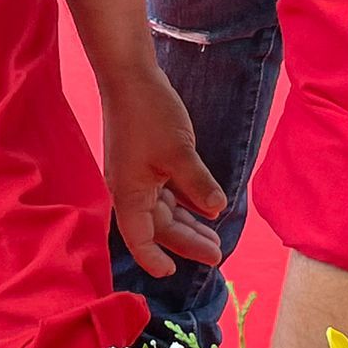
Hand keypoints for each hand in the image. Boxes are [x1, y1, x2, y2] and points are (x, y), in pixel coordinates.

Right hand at [99, 65, 226, 277]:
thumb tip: (217, 210)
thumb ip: (198, 184)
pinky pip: (165, 192)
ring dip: (188, 224)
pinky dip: (185, 202)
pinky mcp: (144, 161)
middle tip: (218, 256)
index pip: (140, 239)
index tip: (173, 272)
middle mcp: (130, 189)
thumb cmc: (148, 113)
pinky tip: (205, 208)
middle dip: (187, 242)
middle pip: (158, 227)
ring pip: (163, 210)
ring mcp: (136, 175)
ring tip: (215, 238)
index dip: (154, 259)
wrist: (129, 76)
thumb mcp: (179, 152)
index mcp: (129, 193)